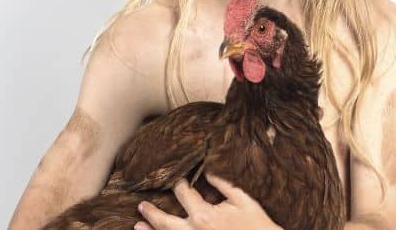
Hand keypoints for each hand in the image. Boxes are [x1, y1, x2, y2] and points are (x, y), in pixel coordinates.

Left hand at [134, 172, 281, 229]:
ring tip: (138, 226)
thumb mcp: (243, 200)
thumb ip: (223, 184)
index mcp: (204, 216)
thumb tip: (208, 172)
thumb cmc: (257, 226)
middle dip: (152, 213)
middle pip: (165, 222)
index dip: (178, 184)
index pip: (184, 194)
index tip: (175, 178)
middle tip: (141, 207)